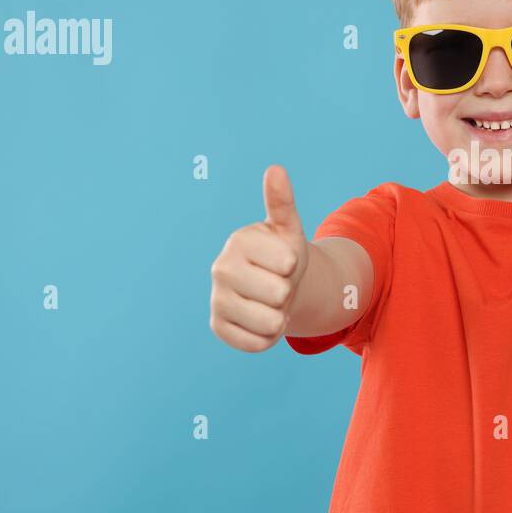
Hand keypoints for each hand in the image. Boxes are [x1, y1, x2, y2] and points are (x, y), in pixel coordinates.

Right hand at [210, 165, 310, 351]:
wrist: (275, 287)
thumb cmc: (283, 254)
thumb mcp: (289, 230)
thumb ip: (282, 202)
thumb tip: (275, 169)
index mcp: (239, 241)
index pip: (287, 263)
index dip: (294, 265)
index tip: (284, 260)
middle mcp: (220, 268)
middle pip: (278, 294)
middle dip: (287, 292)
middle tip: (278, 284)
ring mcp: (217, 298)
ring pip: (268, 322)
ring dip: (280, 316)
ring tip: (271, 302)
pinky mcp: (218, 326)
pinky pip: (257, 342)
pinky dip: (268, 337)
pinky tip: (261, 319)